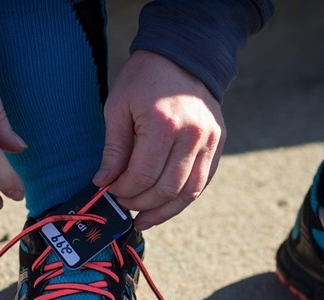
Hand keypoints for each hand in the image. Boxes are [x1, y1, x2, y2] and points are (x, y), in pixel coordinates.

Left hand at [93, 50, 225, 229]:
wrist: (183, 55)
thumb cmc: (144, 78)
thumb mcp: (118, 106)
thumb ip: (114, 148)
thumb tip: (104, 183)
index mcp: (164, 125)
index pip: (143, 176)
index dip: (124, 191)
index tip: (111, 191)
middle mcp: (192, 136)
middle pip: (167, 189)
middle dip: (141, 204)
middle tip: (124, 205)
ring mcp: (210, 141)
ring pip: (189, 193)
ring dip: (164, 211)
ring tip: (144, 219)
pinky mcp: (219, 144)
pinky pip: (203, 182)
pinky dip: (183, 198)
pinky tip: (165, 205)